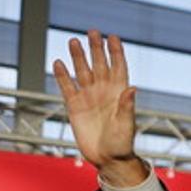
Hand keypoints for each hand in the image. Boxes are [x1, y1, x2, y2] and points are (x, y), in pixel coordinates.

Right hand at [54, 30, 144, 185]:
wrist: (107, 158)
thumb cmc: (122, 143)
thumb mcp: (126, 124)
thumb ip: (127, 106)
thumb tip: (132, 88)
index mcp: (120, 93)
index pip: (118, 67)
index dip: (116, 52)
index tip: (113, 37)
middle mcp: (104, 91)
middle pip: (100, 65)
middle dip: (96, 48)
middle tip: (93, 31)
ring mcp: (89, 97)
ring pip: (83, 72)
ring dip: (78, 57)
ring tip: (74, 41)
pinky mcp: (75, 106)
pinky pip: (67, 87)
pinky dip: (62, 76)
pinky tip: (58, 63)